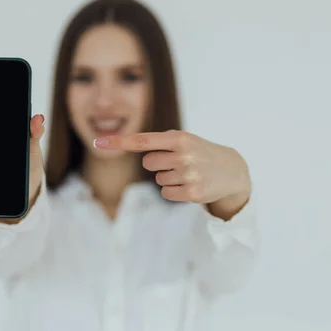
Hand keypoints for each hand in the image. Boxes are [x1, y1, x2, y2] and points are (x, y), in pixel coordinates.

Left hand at [94, 130, 251, 206]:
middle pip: (149, 163)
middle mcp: (183, 155)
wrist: (232, 170)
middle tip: (180, 162)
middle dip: (160, 164)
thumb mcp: (184, 140)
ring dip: (170, 178)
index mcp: (179, 138)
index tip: (98, 142)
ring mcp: (189, 174)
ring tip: (189, 173)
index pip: (143, 140)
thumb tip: (130, 144)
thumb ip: (159, 141)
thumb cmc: (200, 152)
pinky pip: (166, 193)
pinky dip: (175, 190)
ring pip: (158, 179)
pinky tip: (190, 184)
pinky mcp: (192, 193)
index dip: (119, 142)